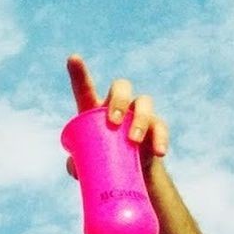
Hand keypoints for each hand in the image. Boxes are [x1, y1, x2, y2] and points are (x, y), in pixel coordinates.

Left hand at [67, 54, 170, 168]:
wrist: (131, 174)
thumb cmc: (102, 162)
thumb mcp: (86, 164)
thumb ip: (77, 163)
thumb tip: (76, 166)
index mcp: (94, 109)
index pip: (85, 88)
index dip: (79, 73)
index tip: (73, 58)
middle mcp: (118, 105)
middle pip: (121, 88)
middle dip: (119, 100)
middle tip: (113, 121)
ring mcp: (139, 114)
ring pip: (144, 102)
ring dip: (140, 119)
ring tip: (134, 140)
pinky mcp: (156, 128)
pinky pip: (160, 127)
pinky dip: (160, 139)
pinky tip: (158, 152)